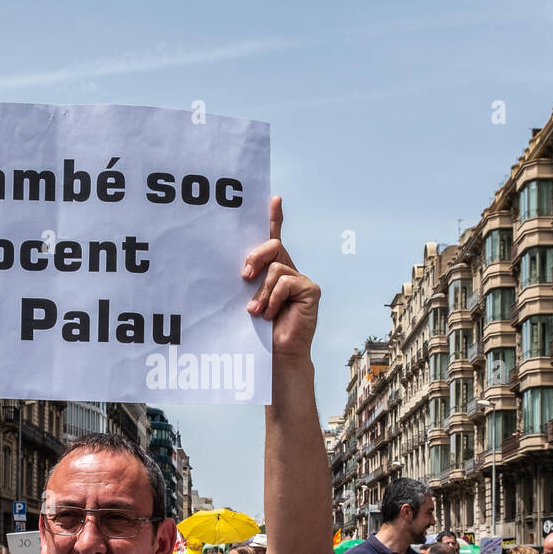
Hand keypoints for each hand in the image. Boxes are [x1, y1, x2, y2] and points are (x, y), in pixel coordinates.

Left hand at [243, 198, 319, 362]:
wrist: (276, 354)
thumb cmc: (259, 330)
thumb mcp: (249, 299)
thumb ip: (250, 280)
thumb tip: (241, 268)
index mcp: (274, 270)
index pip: (274, 239)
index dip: (275, 218)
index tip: (274, 199)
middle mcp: (289, 271)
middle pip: (272, 246)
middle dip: (255, 257)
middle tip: (244, 276)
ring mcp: (302, 279)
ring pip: (275, 269)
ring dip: (261, 292)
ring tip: (257, 312)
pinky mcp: (311, 289)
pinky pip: (285, 282)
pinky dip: (273, 299)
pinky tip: (271, 315)